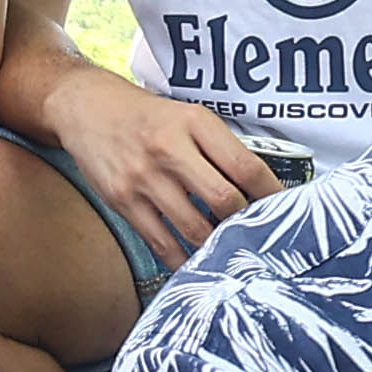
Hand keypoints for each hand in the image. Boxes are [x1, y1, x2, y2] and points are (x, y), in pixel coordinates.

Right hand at [43, 62, 279, 267]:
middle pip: (225, 201)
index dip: (272, 195)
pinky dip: (183, 259)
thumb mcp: (187, 117)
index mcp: (195, 123)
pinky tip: (196, 262)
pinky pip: (162, 242)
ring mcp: (144, 178)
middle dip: (246, 224)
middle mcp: (169, 149)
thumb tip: (258, 191)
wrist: (86, 108)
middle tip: (258, 236)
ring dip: (218, 245)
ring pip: (195, 228)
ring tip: (231, 252)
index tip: (285, 210)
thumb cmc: (146, 117)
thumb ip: (219, 149)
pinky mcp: (123, 201)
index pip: (246, 167)